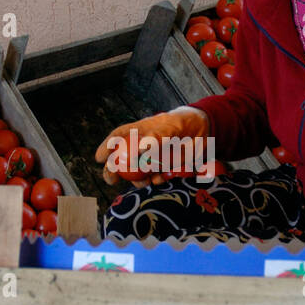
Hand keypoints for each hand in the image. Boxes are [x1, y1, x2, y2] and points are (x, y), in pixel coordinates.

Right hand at [93, 107, 209, 186]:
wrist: (206, 132)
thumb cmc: (185, 123)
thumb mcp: (172, 127)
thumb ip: (157, 137)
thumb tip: (140, 149)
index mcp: (141, 131)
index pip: (119, 137)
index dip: (107, 147)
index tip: (98, 159)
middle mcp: (143, 146)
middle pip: (123, 158)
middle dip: (114, 170)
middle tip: (110, 179)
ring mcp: (153, 158)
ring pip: (138, 172)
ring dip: (137, 179)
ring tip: (143, 181)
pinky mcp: (165, 168)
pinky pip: (155, 178)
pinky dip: (154, 181)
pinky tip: (160, 179)